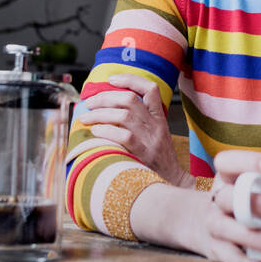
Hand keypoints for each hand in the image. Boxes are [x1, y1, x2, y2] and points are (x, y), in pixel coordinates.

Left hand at [71, 74, 192, 188]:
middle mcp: (155, 125)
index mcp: (159, 118)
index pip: (150, 88)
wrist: (173, 182)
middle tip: (89, 103)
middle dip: (104, 97)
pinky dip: (106, 131)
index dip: (130, 79)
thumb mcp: (156, 135)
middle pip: (129, 99)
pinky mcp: (144, 153)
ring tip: (86, 118)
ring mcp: (150, 139)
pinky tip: (96, 132)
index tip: (112, 79)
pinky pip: (123, 136)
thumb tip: (110, 109)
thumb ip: (141, 121)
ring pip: (123, 115)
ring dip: (100, 114)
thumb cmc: (159, 160)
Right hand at [176, 149, 260, 261]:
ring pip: (227, 229)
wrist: (203, 224)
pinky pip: (234, 259)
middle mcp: (217, 199)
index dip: (249, 162)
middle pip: (230, 198)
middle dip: (260, 205)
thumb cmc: (244, 199)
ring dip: (256, 238)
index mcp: (226, 176)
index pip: (227, 162)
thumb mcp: (251, 183)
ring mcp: (214, 225)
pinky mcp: (217, 250)